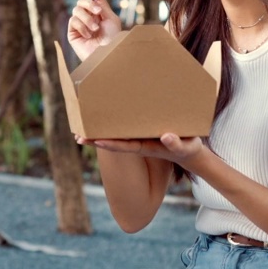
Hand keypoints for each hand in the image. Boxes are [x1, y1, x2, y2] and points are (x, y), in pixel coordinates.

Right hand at [67, 0, 122, 60]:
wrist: (107, 54)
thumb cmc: (112, 39)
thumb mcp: (110, 18)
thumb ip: (102, 4)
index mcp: (97, 14)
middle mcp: (88, 18)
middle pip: (81, 2)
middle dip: (89, 3)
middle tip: (98, 11)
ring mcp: (79, 26)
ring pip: (76, 10)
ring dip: (87, 18)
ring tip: (95, 29)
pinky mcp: (72, 34)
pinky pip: (73, 21)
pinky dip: (82, 26)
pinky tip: (89, 35)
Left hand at [78, 133, 205, 166]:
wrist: (190, 151)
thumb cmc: (188, 148)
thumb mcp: (186, 146)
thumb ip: (176, 143)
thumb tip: (165, 136)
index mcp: (146, 146)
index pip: (124, 146)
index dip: (109, 144)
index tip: (95, 141)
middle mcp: (138, 142)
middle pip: (114, 140)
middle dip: (96, 138)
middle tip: (77, 137)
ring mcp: (139, 137)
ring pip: (116, 133)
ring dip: (100, 130)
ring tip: (82, 126)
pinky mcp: (143, 130)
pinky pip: (124, 126)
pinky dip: (113, 123)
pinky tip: (103, 116)